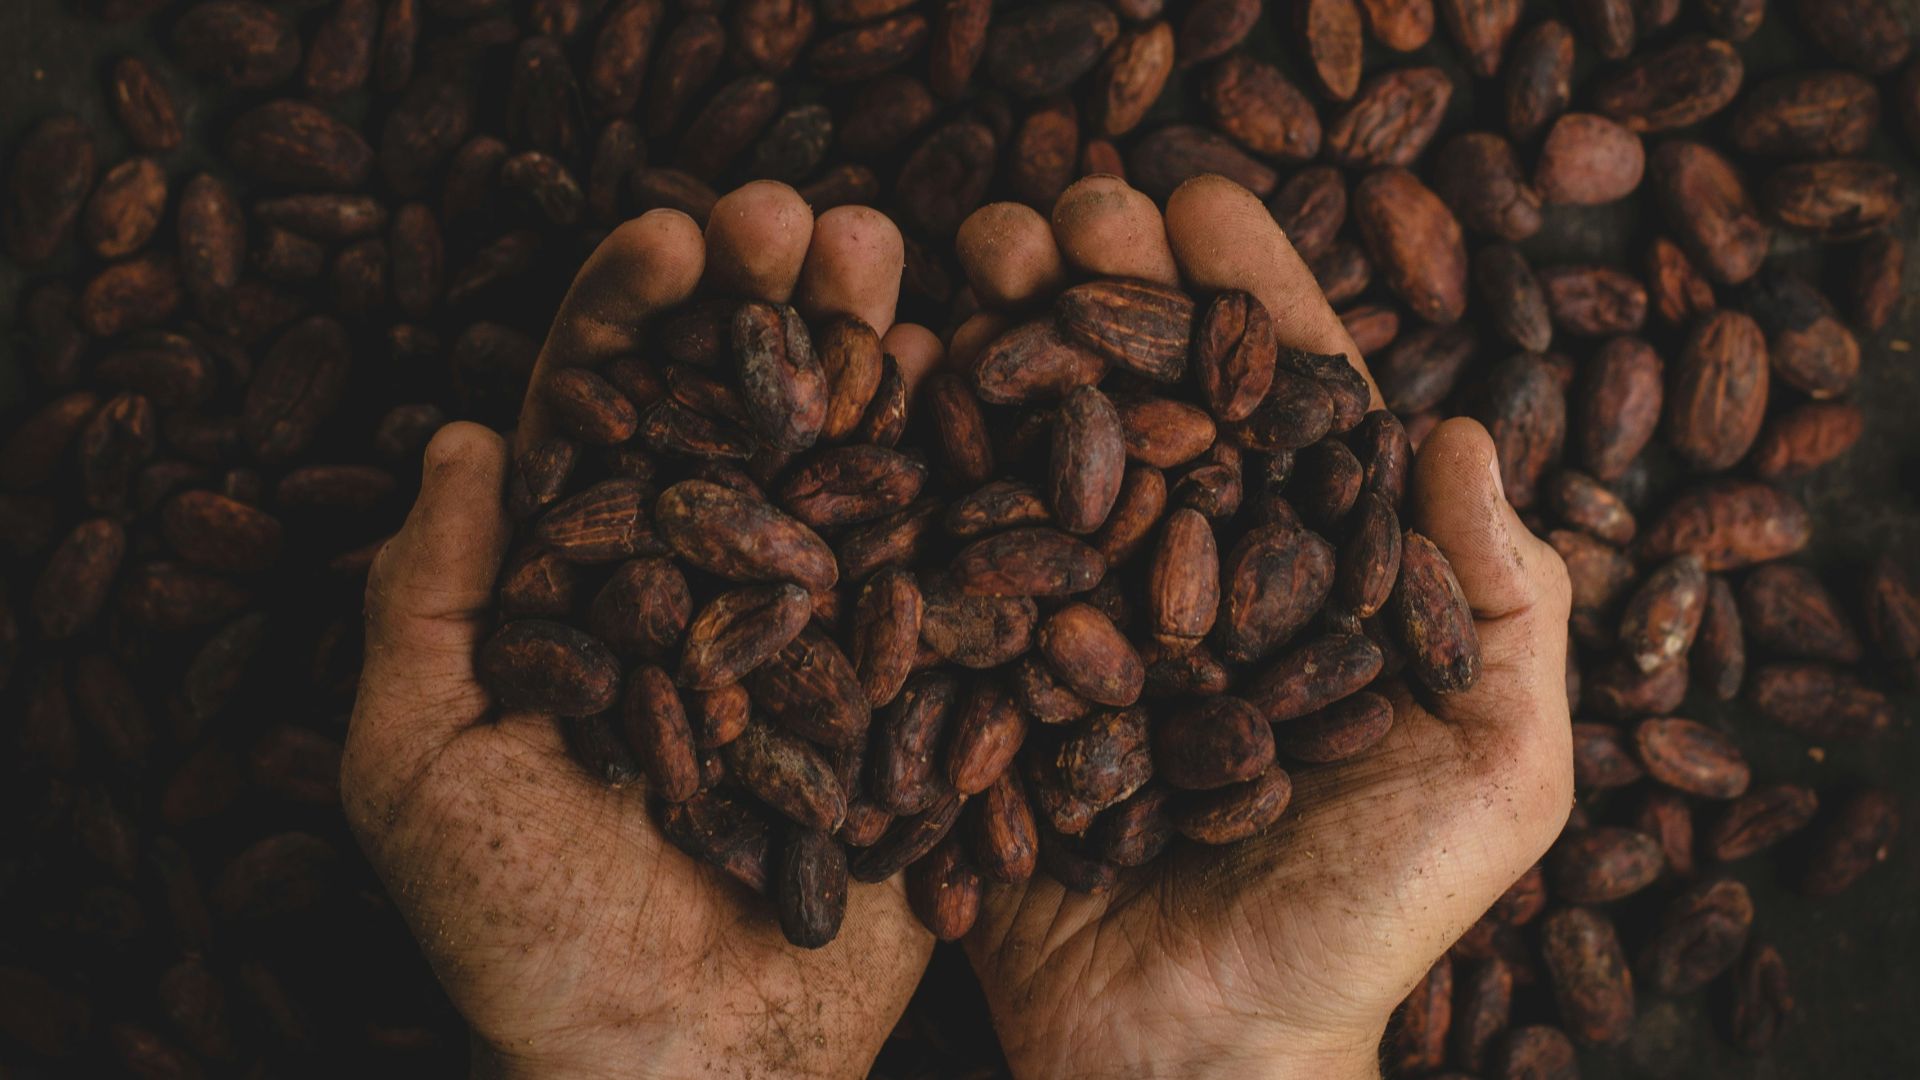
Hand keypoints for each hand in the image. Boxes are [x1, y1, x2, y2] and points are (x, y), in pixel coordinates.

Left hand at [342, 183, 940, 1079]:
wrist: (684, 1069)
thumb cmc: (526, 938)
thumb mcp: (418, 768)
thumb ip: (426, 601)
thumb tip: (464, 434)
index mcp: (588, 590)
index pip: (605, 419)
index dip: (631, 316)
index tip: (676, 236)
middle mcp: (708, 590)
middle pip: (737, 415)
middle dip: (769, 305)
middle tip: (808, 217)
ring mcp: (815, 632)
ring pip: (843, 465)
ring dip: (869, 356)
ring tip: (898, 262)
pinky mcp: (905, 689)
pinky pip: (937, 570)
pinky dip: (960, 478)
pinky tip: (982, 388)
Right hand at [953, 175, 1574, 1079]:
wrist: (1198, 1064)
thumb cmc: (1362, 929)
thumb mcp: (1495, 778)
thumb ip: (1507, 609)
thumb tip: (1466, 429)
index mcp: (1308, 584)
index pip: (1281, 407)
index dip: (1245, 296)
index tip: (1194, 201)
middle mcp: (1189, 586)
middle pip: (1146, 404)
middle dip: (1101, 291)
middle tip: (1053, 209)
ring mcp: (1079, 632)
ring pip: (1038, 457)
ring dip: (999, 344)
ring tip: (959, 256)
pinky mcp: (986, 690)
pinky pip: (945, 565)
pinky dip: (910, 468)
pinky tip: (880, 379)